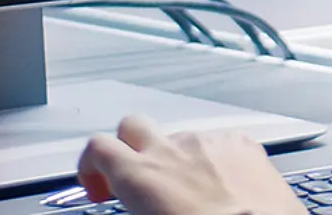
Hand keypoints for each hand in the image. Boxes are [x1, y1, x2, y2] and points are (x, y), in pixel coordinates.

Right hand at [77, 115, 305, 214]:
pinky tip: (225, 187)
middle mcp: (171, 149)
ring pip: (180, 138)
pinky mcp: (240, 141)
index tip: (100, 188)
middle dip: (129, 147)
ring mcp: (207, 140)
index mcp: (141, 175)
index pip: (97, 148)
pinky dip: (215, 160)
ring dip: (178, 160)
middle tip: (138, 178)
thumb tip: (142, 205)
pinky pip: (218, 143)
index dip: (91, 166)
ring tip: (194, 194)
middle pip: (132, 126)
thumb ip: (139, 203)